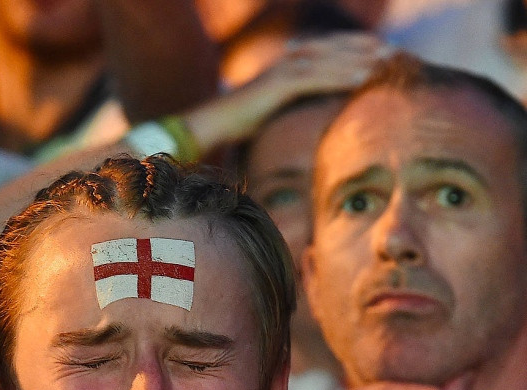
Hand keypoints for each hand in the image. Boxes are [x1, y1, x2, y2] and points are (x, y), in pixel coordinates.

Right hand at [187, 33, 388, 147]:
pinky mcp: (281, 85)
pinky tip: (364, 77)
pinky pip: (319, 77)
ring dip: (360, 58)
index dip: (355, 46)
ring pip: (330, 59)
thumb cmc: (242, 120)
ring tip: (387, 60)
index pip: (328, 48)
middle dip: (365, 48)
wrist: (215, 122)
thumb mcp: (274, 107)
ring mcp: (285, 71)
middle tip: (395, 50)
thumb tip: (317, 107)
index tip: (382, 50)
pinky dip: (342, 76)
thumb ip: (295, 100)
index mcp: (288, 63)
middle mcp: (289, 60)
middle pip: (334, 48)